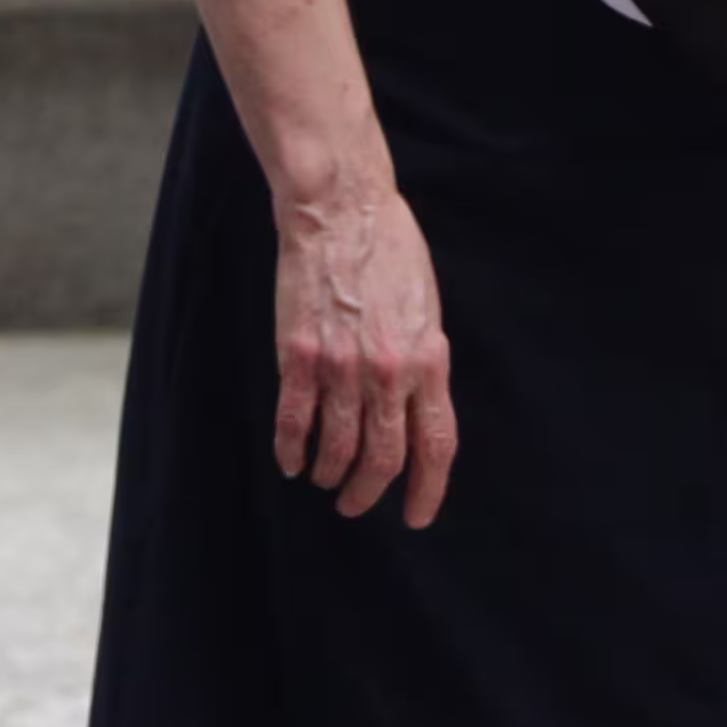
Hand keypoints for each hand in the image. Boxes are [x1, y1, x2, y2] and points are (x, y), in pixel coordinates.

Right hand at [270, 180, 458, 528]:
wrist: (341, 210)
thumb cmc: (389, 250)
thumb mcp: (427, 308)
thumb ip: (424, 361)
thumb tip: (417, 407)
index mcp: (429, 360)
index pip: (436, 445)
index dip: (427, 490)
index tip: (416, 516)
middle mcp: (389, 372)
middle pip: (384, 458)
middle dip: (369, 493)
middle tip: (356, 505)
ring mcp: (342, 367)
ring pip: (338, 448)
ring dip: (331, 475)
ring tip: (325, 482)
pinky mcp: (299, 356)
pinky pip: (295, 422)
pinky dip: (292, 451)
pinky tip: (290, 464)